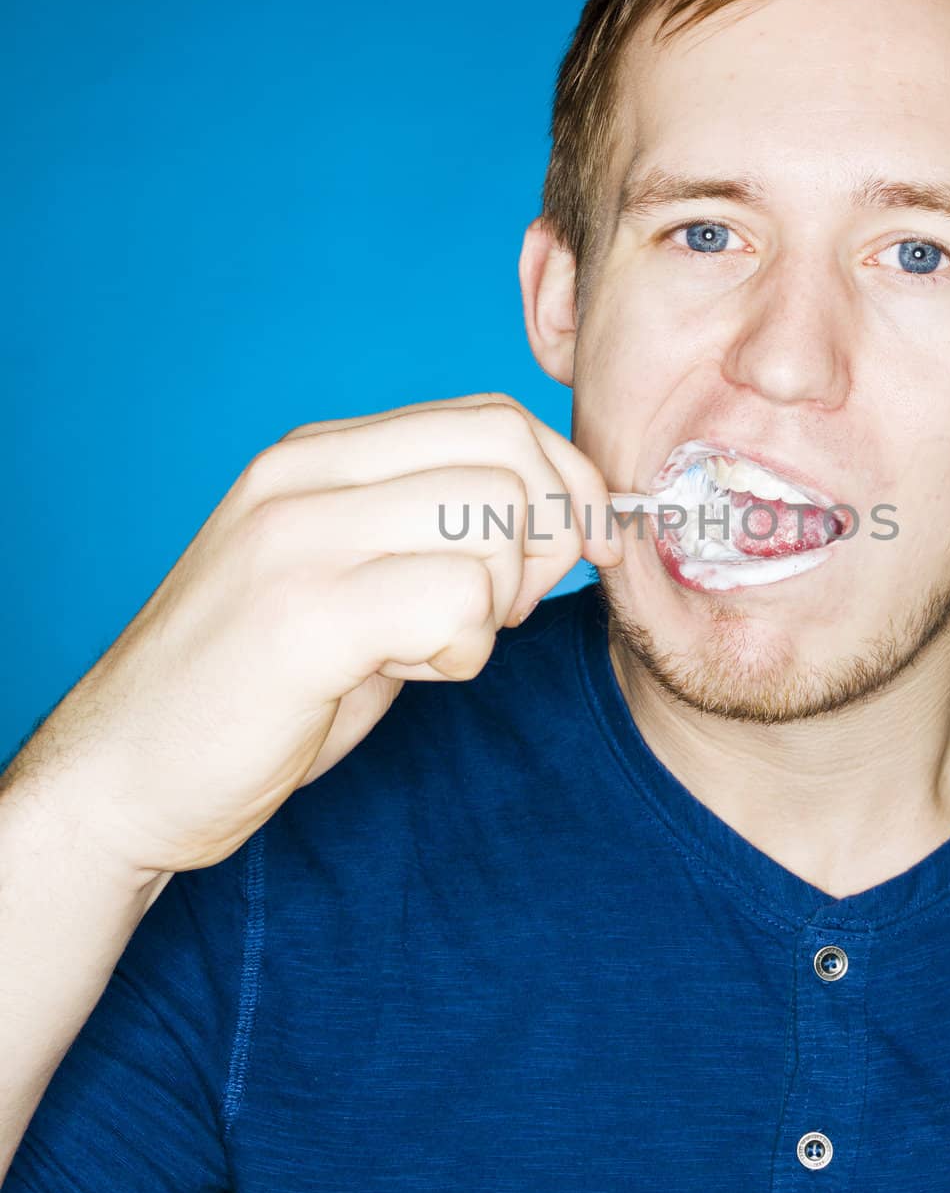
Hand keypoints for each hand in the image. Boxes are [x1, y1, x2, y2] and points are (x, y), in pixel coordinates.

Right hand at [9, 394, 621, 876]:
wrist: (124, 775)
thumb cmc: (256, 688)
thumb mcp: (348, 578)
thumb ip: (430, 531)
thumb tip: (564, 515)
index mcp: (319, 458)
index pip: (493, 418)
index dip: (565, 483)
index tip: (582, 549)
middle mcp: (304, 478)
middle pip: (509, 455)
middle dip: (547, 542)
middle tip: (501, 613)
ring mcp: (297, 540)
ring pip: (493, 522)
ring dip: (497, 603)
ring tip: (433, 646)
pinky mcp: (300, 617)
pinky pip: (456, 601)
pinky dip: (465, 650)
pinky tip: (410, 673)